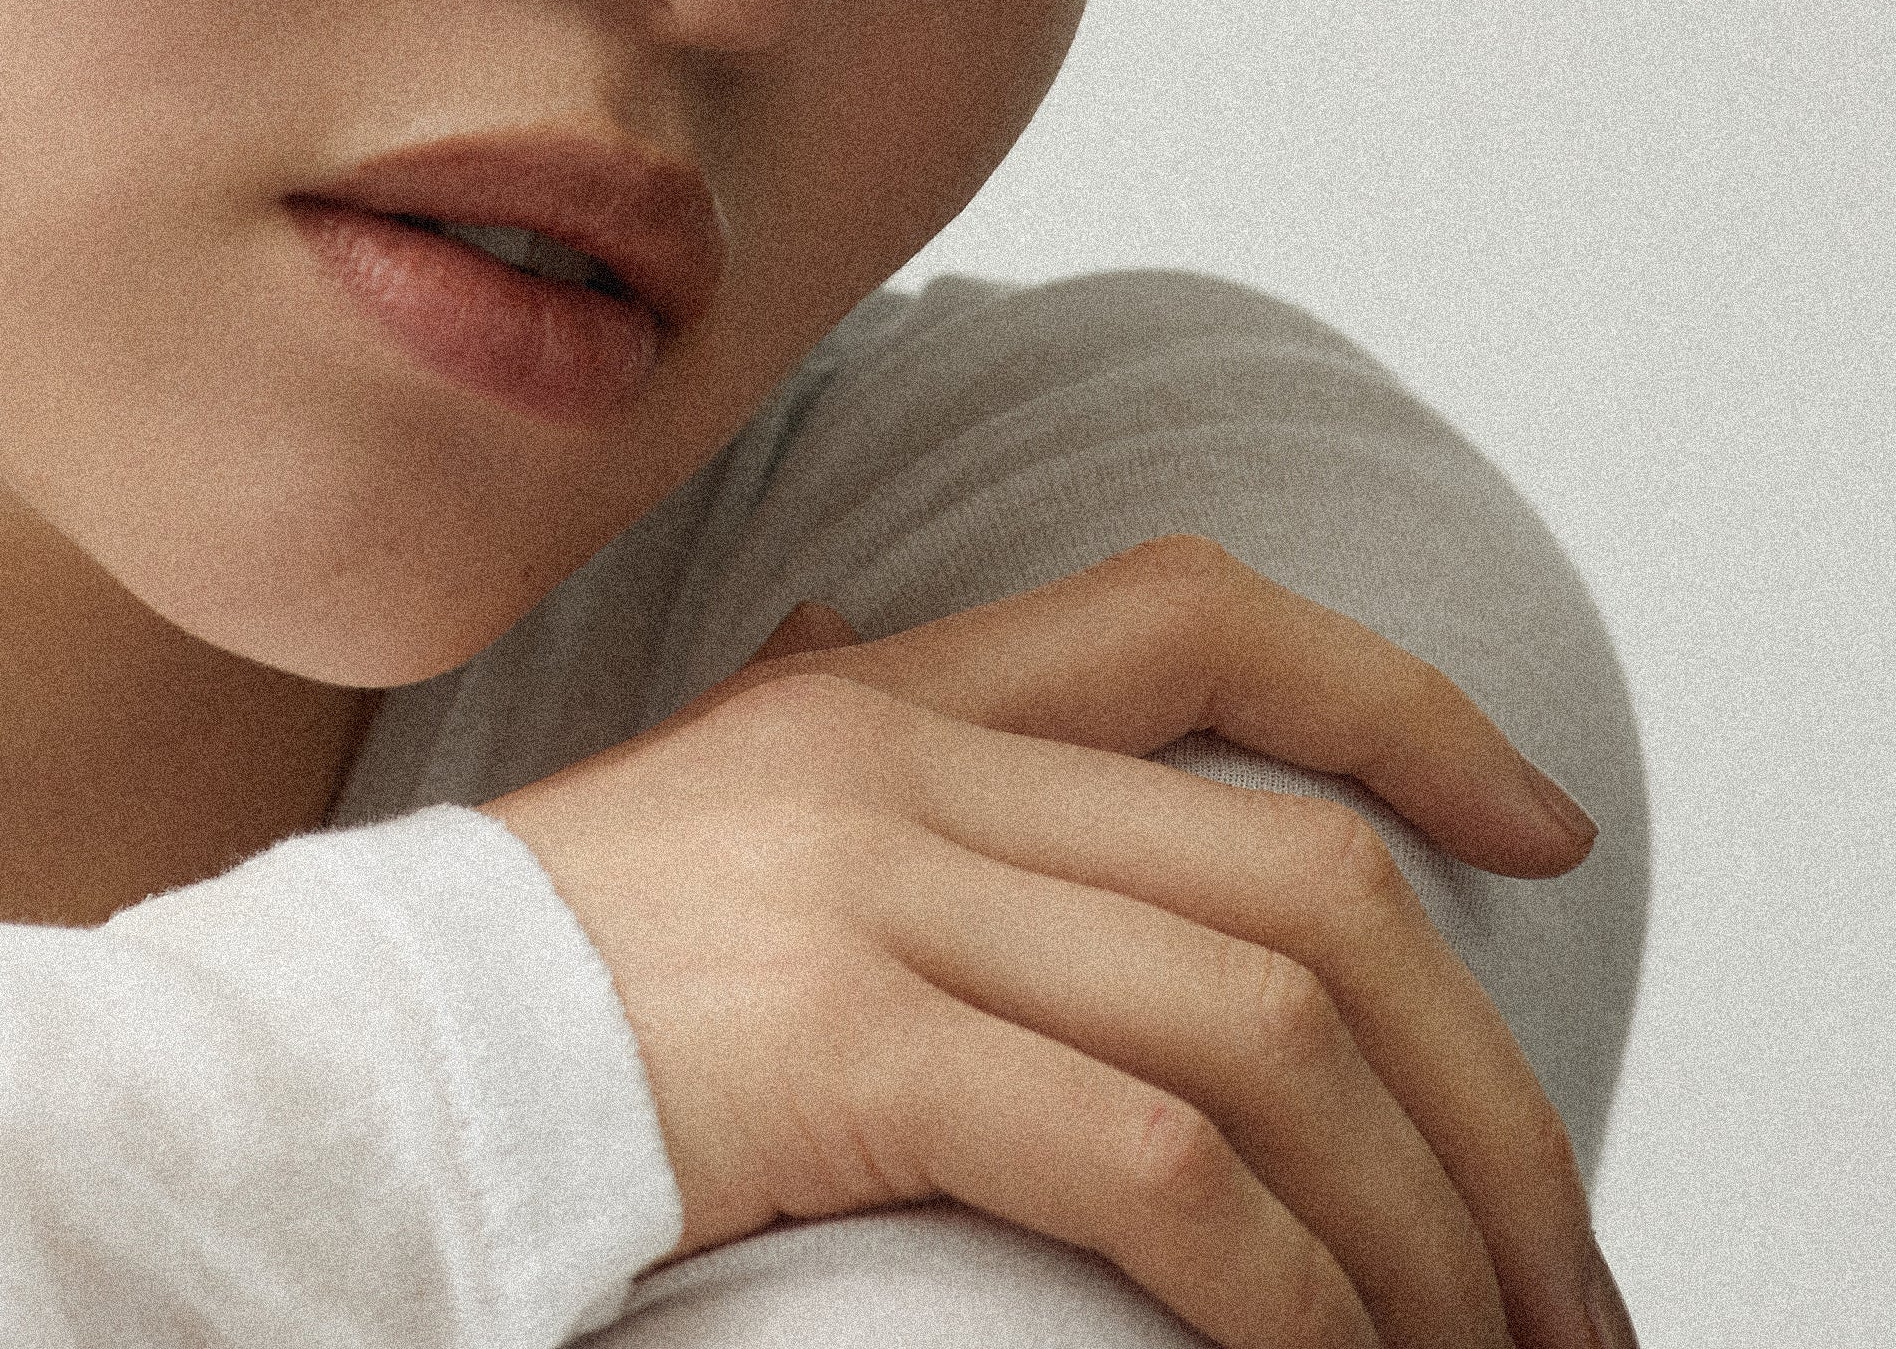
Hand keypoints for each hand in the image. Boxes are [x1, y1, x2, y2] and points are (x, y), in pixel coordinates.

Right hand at [481, 535, 1634, 1348]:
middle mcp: (893, 765)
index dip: (1399, 706)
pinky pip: (1158, 1172)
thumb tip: (868, 615)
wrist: (333, 1071)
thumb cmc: (521, 977)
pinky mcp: (845, 1047)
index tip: (1543, 833)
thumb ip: (803, 708)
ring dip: (1426, 1236)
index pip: (1190, 618)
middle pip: (1304, 893)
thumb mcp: (679, 797)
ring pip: (1266, 1042)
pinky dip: (1292, 1296)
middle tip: (1562, 1278)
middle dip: (1483, 1103)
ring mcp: (869, 896)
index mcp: (872, 696)